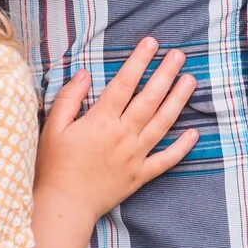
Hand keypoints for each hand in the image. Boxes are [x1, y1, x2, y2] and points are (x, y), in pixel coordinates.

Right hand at [36, 38, 197, 222]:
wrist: (64, 205)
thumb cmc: (54, 166)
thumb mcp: (53, 128)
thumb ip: (69, 98)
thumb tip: (85, 74)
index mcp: (101, 121)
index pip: (124, 84)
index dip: (139, 61)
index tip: (151, 43)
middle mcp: (123, 135)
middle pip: (150, 99)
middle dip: (165, 74)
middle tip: (179, 55)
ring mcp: (135, 156)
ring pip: (163, 123)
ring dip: (178, 101)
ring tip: (190, 81)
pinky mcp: (141, 175)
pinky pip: (166, 160)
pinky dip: (182, 147)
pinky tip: (194, 133)